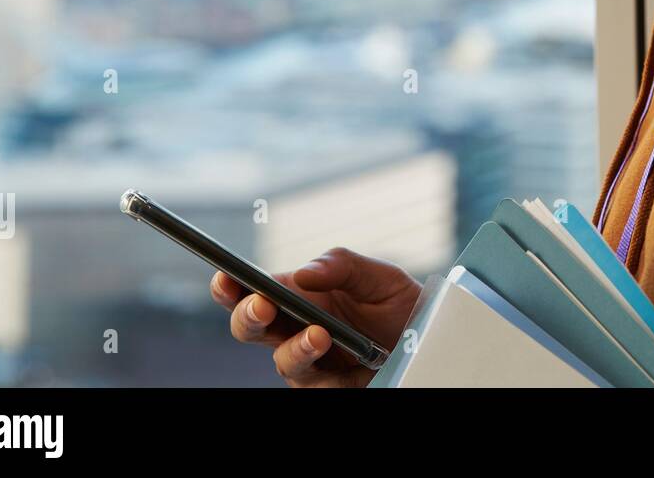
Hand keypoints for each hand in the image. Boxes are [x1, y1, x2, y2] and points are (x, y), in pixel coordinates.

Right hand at [211, 246, 421, 386]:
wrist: (428, 336)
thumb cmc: (394, 301)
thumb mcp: (375, 274)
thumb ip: (339, 265)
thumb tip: (304, 275)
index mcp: (295, 297)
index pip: (250, 291)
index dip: (229, 286)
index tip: (225, 277)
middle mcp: (294, 331)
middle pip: (251, 330)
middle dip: (248, 317)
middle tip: (262, 306)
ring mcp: (310, 363)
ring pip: (282, 362)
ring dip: (295, 348)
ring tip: (319, 334)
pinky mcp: (331, 387)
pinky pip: (318, 387)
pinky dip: (324, 373)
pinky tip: (336, 359)